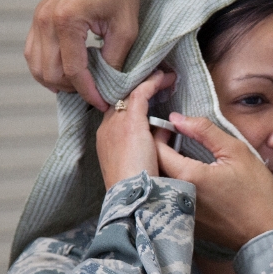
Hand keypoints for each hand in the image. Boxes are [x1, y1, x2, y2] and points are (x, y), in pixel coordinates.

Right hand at [25, 0, 140, 111]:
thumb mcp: (126, 27)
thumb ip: (115, 59)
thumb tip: (109, 86)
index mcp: (67, 20)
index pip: (73, 71)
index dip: (89, 93)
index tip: (103, 103)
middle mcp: (45, 20)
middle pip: (50, 74)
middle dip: (73, 89)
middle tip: (96, 92)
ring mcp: (38, 18)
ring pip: (37, 67)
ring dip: (58, 81)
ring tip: (83, 82)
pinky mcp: (38, 17)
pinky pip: (34, 53)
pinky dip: (48, 67)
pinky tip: (71, 69)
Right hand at [97, 70, 175, 188]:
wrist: (131, 196)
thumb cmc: (139, 186)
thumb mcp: (144, 159)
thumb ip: (153, 141)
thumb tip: (165, 129)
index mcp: (107, 140)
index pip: (119, 113)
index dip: (135, 102)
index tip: (151, 96)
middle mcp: (107, 128)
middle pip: (122, 100)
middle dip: (140, 89)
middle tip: (158, 81)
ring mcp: (116, 124)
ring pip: (131, 94)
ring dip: (149, 83)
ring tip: (165, 77)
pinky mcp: (130, 122)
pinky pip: (141, 93)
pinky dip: (153, 83)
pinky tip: (165, 77)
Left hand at [156, 115, 272, 249]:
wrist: (267, 231)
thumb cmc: (257, 192)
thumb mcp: (236, 152)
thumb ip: (205, 131)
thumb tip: (177, 118)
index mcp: (188, 176)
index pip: (157, 149)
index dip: (160, 134)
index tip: (172, 127)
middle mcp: (177, 196)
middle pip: (155, 167)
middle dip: (160, 150)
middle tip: (175, 139)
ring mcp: (179, 212)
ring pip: (161, 184)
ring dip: (165, 168)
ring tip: (180, 156)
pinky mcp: (185, 223)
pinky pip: (170, 199)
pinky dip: (174, 186)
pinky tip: (190, 181)